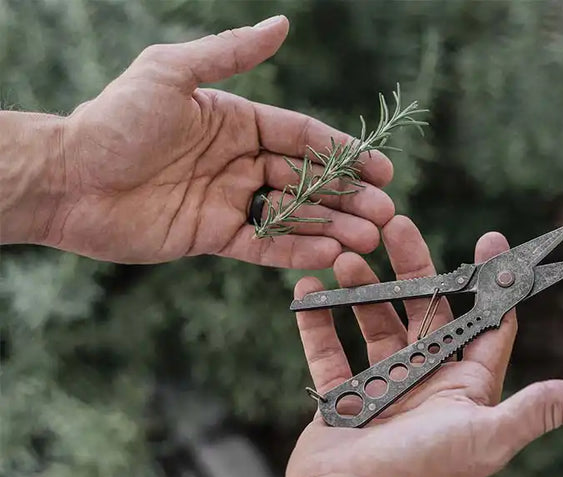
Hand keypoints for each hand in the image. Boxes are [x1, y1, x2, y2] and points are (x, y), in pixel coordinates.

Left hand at [48, 16, 393, 266]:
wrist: (67, 178)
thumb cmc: (115, 119)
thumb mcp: (171, 73)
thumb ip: (230, 53)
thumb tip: (283, 24)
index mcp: (236, 121)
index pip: (303, 136)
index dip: (344, 152)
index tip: (382, 169)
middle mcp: (238, 160)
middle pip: (307, 179)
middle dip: (349, 197)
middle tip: (386, 214)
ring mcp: (228, 200)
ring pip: (294, 215)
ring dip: (333, 227)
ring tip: (370, 239)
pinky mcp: (213, 236)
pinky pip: (264, 246)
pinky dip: (297, 251)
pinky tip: (331, 256)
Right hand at [107, 217, 562, 476]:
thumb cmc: (422, 473)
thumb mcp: (488, 436)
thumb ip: (539, 410)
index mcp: (466, 385)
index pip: (487, 321)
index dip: (493, 281)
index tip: (489, 238)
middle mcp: (428, 381)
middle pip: (427, 310)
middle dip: (415, 267)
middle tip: (398, 224)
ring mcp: (384, 386)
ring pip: (376, 323)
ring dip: (364, 288)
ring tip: (348, 255)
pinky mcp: (342, 397)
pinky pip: (329, 350)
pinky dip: (319, 321)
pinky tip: (309, 288)